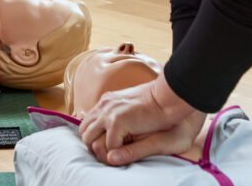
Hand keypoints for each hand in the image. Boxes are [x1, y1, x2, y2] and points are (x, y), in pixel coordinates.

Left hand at [79, 73, 201, 165]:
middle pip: (84, 130)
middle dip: (92, 144)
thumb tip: (114, 122)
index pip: (88, 121)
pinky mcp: (117, 122)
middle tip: (107, 153)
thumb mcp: (130, 104)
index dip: (94, 135)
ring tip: (114, 154)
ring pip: (90, 139)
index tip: (105, 144)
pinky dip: (117, 151)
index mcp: (106, 101)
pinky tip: (127, 150)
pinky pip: (110, 145)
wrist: (166, 97)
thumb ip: (119, 110)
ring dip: (101, 148)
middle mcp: (103, 106)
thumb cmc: (156, 102)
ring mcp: (108, 114)